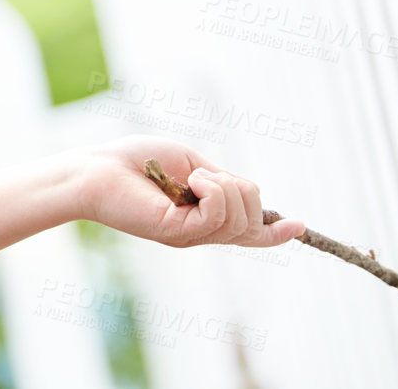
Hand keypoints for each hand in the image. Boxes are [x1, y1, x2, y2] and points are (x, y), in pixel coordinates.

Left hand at [73, 135, 304, 247]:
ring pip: (238, 217)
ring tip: (192, 177)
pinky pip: (217, 213)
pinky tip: (190, 182)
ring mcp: (190, 236)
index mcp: (203, 218)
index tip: (299, 226)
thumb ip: (220, 180)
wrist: (97, 169)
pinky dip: (212, 189)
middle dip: (244, 190)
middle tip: (204, 174)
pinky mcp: (177, 232)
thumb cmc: (136, 162)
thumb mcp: (190, 165)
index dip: (274, 233)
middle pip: (251, 221)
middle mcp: (199, 232)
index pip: (247, 233)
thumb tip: (249, 191)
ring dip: (224, 186)